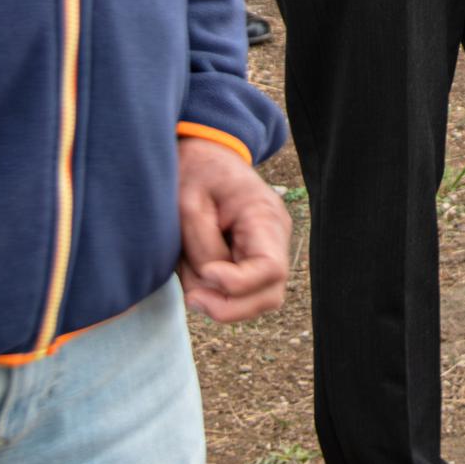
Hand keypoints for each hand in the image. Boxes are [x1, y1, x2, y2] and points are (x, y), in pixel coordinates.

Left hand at [175, 139, 292, 322]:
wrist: (205, 156)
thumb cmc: (196, 173)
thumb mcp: (189, 204)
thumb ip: (202, 247)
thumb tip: (211, 283)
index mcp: (264, 216)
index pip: (270, 269)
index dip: (237, 285)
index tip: (204, 273)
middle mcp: (275, 237)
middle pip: (270, 296)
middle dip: (229, 306)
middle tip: (192, 297)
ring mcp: (269, 249)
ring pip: (259, 300)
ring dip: (224, 303)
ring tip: (193, 281)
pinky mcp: (256, 258)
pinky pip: (247, 292)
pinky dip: (222, 294)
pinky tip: (199, 275)